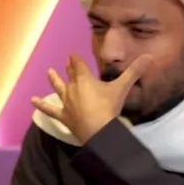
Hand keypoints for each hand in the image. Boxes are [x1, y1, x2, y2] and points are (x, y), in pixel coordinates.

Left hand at [31, 54, 148, 143]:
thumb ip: (135, 71)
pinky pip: (49, 110)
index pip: (79, 66)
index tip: (72, 54)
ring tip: (49, 72)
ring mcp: (66, 103)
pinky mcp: (63, 116)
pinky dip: (40, 105)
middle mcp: (72, 89)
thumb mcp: (123, 87)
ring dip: (54, 80)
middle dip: (68, 68)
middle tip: (64, 62)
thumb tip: (150, 56)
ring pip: (58, 89)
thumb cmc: (109, 107)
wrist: (98, 130)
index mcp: (84, 80)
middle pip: (70, 76)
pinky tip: (32, 101)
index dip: (76, 60)